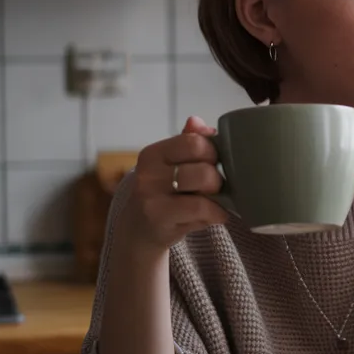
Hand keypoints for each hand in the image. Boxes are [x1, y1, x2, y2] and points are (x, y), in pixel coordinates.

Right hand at [118, 115, 228, 252]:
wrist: (135, 232)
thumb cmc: (160, 196)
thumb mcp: (169, 167)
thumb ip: (186, 142)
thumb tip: (197, 121)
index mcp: (153, 154)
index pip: (193, 141)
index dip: (212, 152)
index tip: (213, 164)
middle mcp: (149, 172)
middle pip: (203, 165)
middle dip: (218, 177)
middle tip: (215, 187)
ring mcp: (151, 196)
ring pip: (204, 185)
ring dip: (219, 195)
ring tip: (215, 201)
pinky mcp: (160, 219)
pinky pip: (202, 209)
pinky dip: (217, 213)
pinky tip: (216, 215)